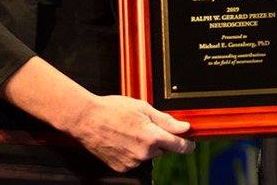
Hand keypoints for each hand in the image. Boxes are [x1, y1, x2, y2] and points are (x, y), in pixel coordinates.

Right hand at [66, 94, 194, 171]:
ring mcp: (131, 162)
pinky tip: (122, 140)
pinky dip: (132, 152)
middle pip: (162, 149)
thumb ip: (166, 120)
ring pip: (147, 155)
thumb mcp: (144, 108)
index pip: (178, 146)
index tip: (191, 143)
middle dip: (158, 139)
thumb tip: (185, 127)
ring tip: (128, 131)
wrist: (85, 119)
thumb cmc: (113, 109)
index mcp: (152, 137)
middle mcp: (143, 153)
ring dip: (144, 146)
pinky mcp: (120, 167)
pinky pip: (134, 161)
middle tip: (143, 126)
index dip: (187, 144)